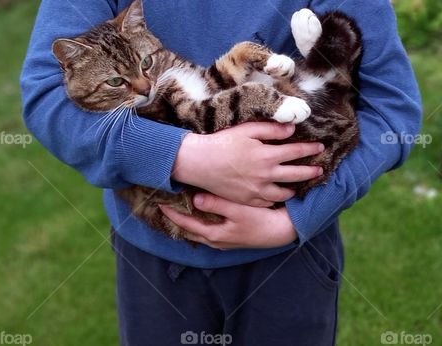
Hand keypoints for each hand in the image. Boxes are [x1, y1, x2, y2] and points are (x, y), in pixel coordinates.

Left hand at [159, 193, 297, 248]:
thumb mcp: (238, 210)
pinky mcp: (231, 238)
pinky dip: (200, 221)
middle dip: (176, 218)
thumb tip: (195, 199)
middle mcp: (216, 241)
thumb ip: (216, 204)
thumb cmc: (261, 220)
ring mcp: (223, 241)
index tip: (159, 202)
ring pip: (198, 231)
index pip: (185, 224)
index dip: (171, 213)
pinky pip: (208, 230)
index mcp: (214, 234)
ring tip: (179, 207)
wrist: (282, 232)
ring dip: (188, 220)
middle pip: (189, 230)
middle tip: (165, 204)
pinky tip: (201, 212)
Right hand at [171, 122, 323, 206]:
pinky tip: (277, 197)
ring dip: (295, 189)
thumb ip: (271, 129)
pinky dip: (275, 200)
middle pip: (296, 174)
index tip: (320, 147)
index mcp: (267, 155)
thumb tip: (292, 129)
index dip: (310, 149)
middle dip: (310, 171)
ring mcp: (257, 190)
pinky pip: (267, 203)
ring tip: (299, 187)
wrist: (199, 163)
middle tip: (319, 170)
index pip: (296, 151)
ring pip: (284, 193)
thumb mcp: (247, 129)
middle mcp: (266, 175)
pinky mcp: (247, 200)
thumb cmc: (222, 142)